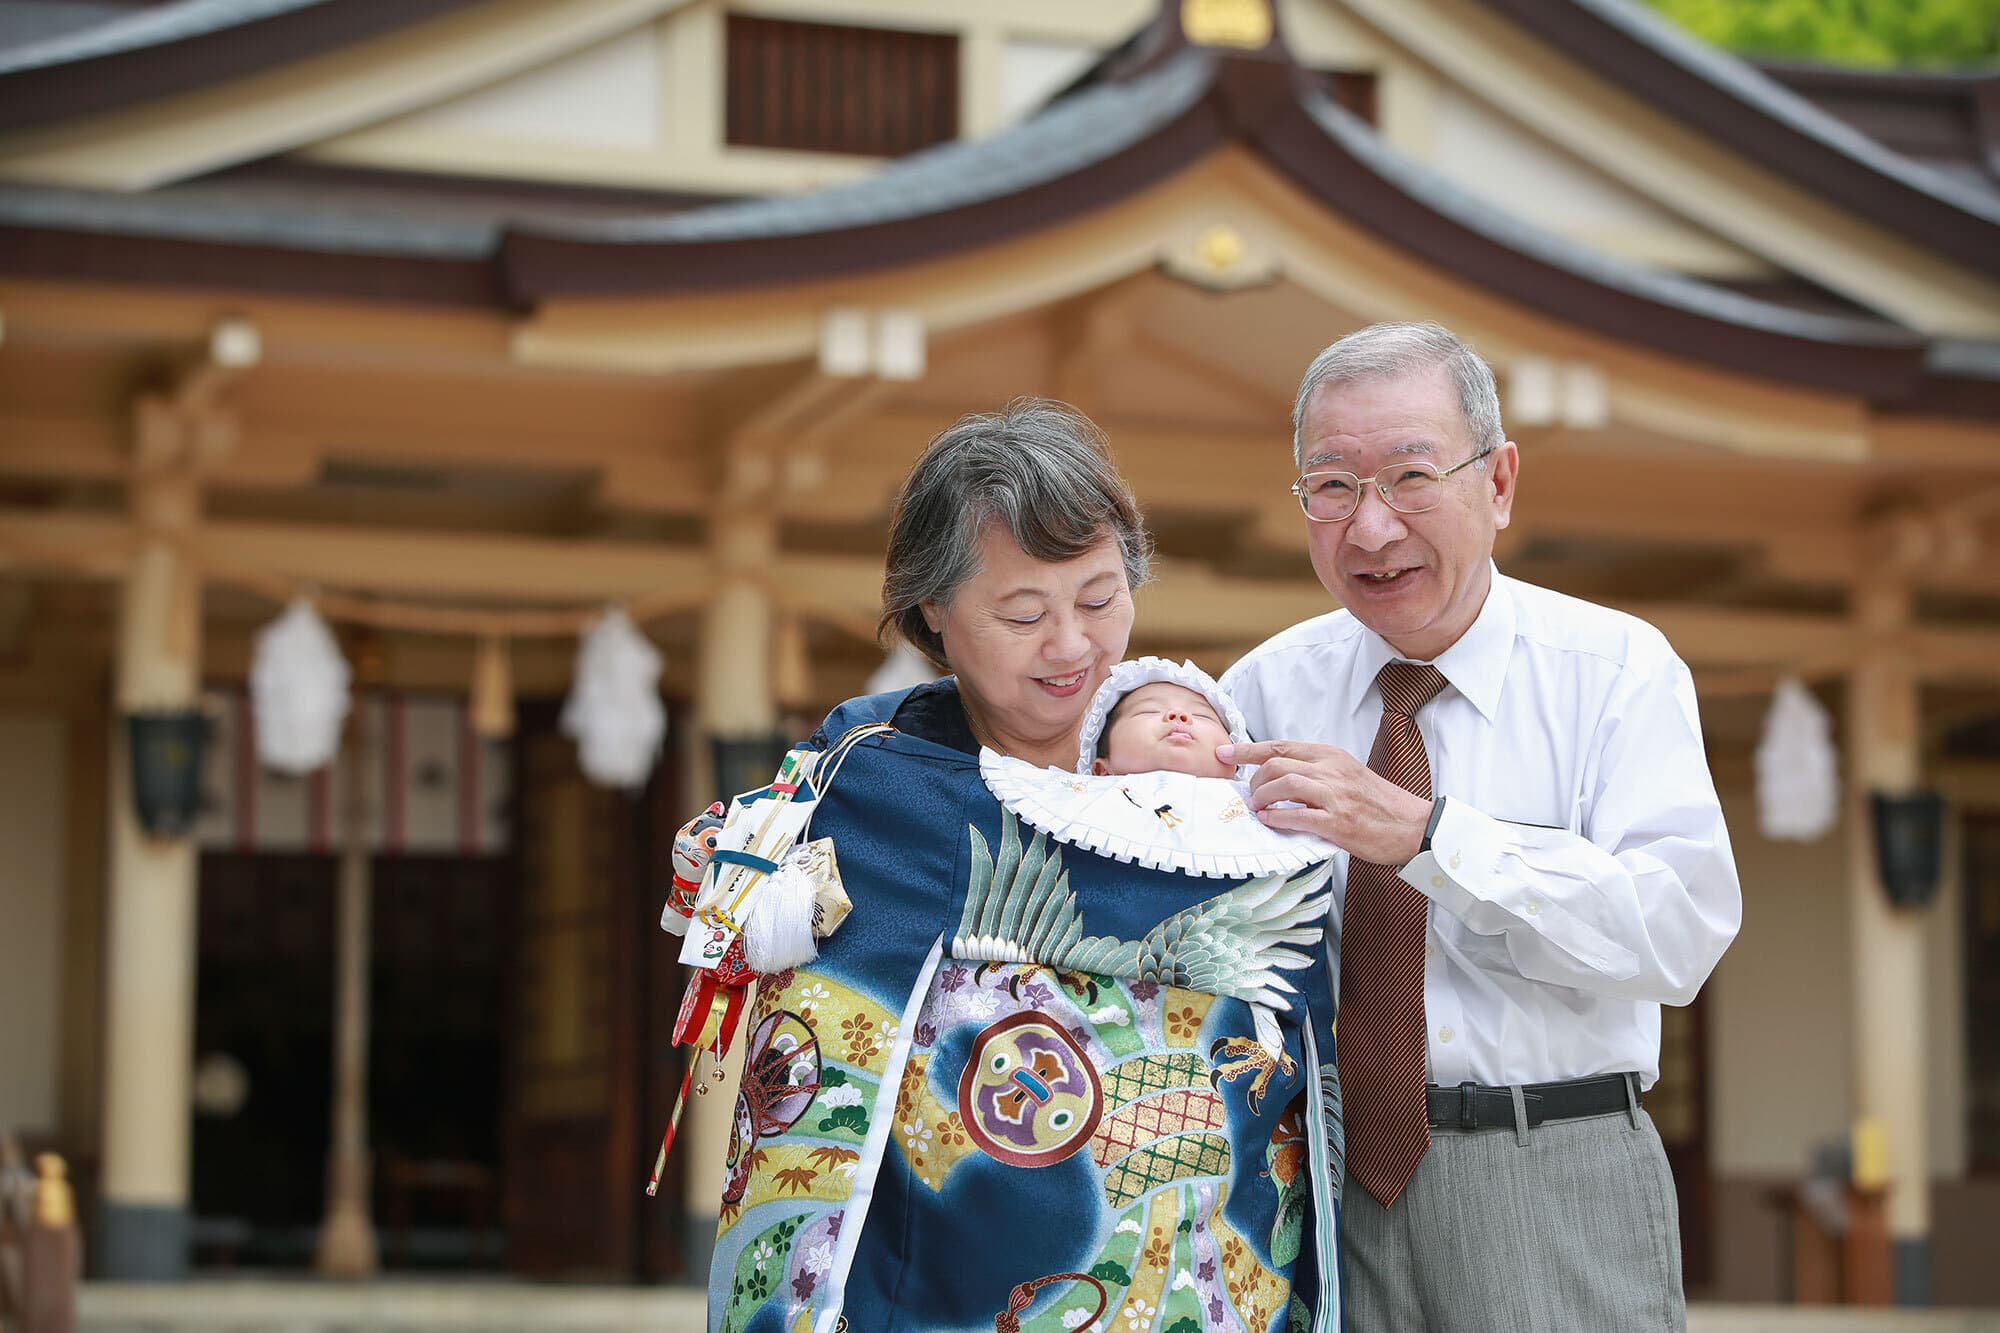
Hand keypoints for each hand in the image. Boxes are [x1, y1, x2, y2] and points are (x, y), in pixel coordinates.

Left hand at [1221, 740, 1432, 865]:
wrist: (1413, 826)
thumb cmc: (1378, 803)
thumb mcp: (1346, 774)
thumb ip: (1315, 772)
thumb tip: (1277, 778)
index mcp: (1330, 756)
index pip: (1280, 746)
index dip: (1247, 750)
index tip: (1225, 753)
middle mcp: (1331, 770)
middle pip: (1276, 764)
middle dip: (1254, 780)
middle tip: (1251, 796)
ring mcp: (1335, 796)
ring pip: (1283, 785)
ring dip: (1262, 798)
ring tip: (1258, 809)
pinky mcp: (1339, 822)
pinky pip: (1298, 817)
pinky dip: (1277, 819)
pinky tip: (1270, 822)